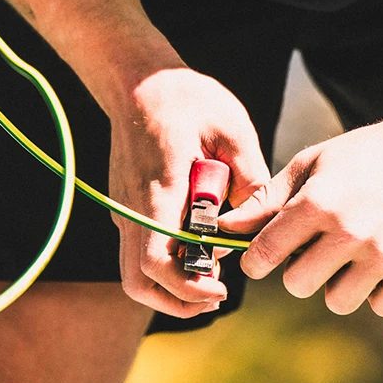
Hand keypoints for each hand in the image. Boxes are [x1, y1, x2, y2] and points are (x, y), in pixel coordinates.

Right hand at [107, 67, 270, 317]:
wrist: (137, 81)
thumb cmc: (186, 98)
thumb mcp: (231, 129)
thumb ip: (250, 178)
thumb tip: (257, 222)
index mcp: (159, 191)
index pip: (156, 261)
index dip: (188, 287)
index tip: (222, 288)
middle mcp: (133, 208)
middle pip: (139, 282)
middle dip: (179, 301)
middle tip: (218, 296)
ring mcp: (125, 211)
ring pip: (136, 273)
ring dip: (172, 288)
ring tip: (213, 280)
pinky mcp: (126, 209)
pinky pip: (141, 251)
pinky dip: (167, 266)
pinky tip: (200, 251)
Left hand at [217, 118, 382, 316]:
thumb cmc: (361, 157)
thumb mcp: (311, 165)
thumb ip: (267, 200)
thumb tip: (224, 228)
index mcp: (318, 202)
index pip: (266, 253)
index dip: (255, 261)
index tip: (258, 260)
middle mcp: (352, 231)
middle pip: (298, 284)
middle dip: (297, 272)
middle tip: (311, 252)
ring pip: (338, 302)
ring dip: (336, 285)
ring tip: (346, 257)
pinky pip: (378, 307)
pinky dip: (375, 292)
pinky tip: (377, 264)